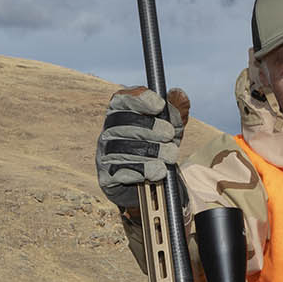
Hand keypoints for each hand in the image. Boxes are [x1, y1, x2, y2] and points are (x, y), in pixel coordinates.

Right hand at [96, 87, 188, 211]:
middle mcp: (108, 132)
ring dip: (151, 151)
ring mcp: (104, 154)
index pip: (121, 99)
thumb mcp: (172, 128)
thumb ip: (177, 111)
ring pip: (122, 147)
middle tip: (169, 135)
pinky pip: (120, 171)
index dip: (139, 99)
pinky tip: (157, 171)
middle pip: (122, 122)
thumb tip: (178, 94)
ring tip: (170, 156)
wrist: (152, 187)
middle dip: (150, 127)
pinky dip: (141, 170)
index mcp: (121, 115)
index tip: (159, 105)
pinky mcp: (106, 177)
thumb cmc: (159, 148)